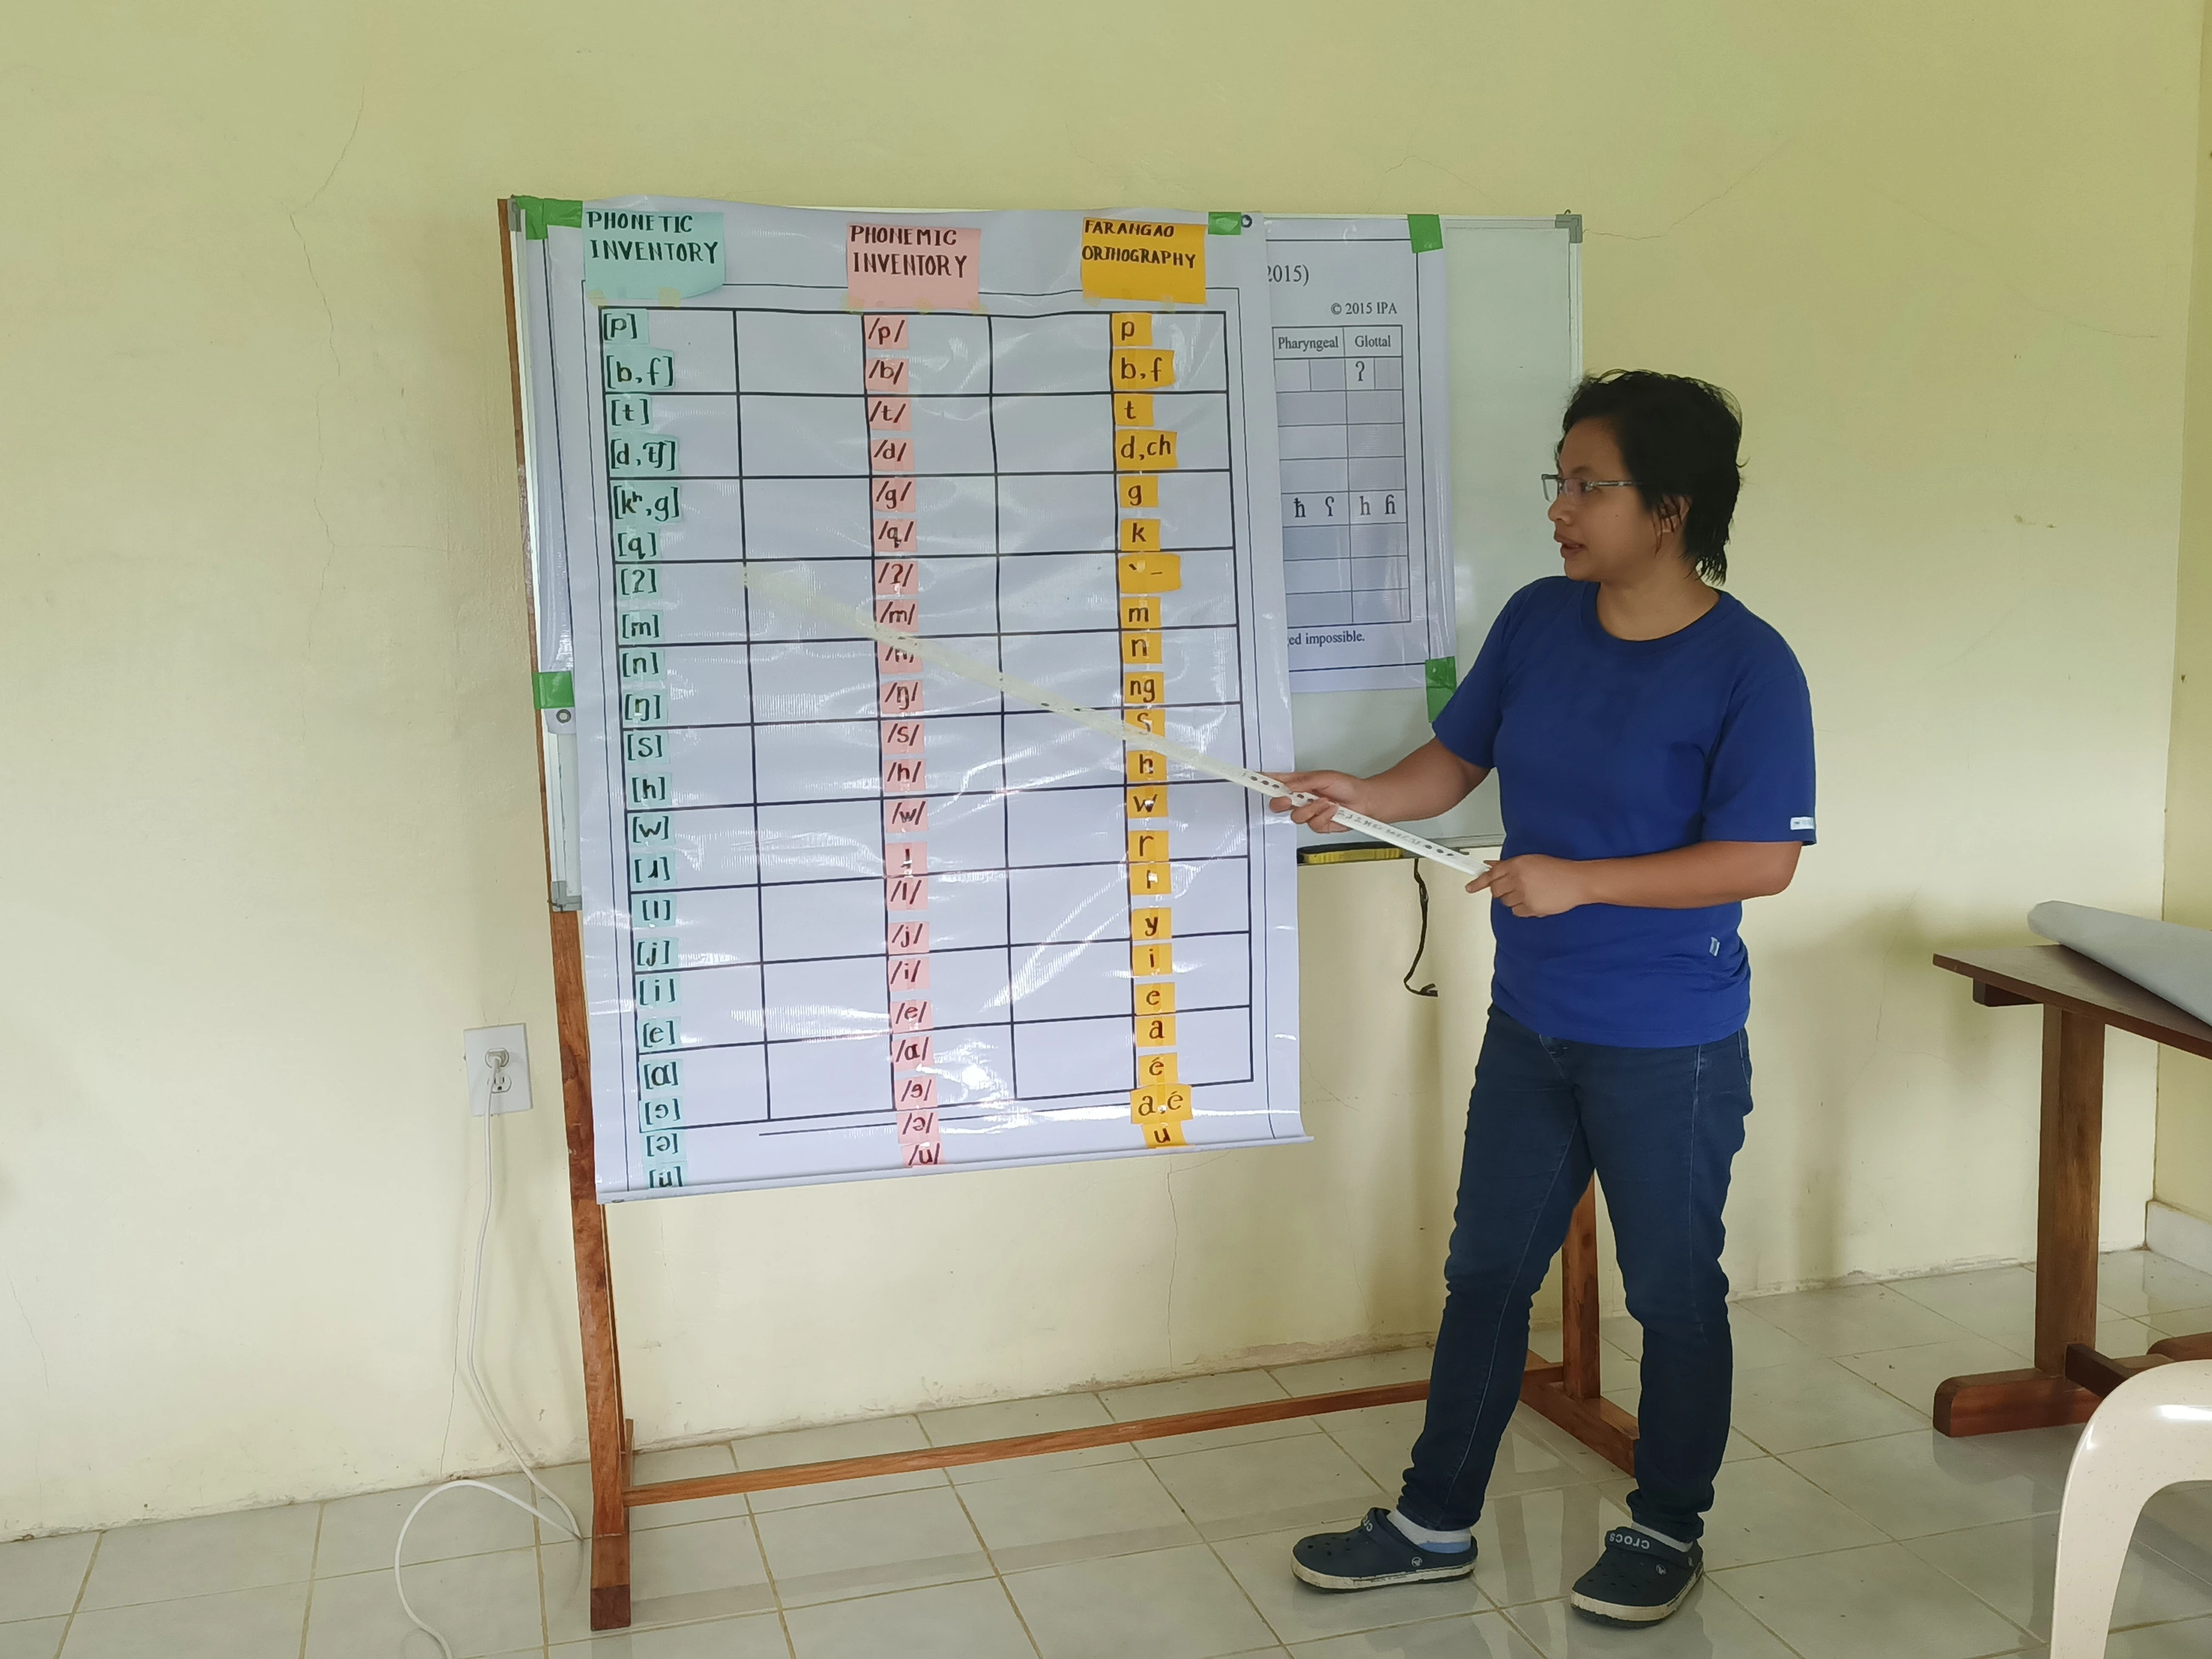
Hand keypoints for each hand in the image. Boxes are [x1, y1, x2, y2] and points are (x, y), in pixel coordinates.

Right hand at [1266, 769, 1364, 832]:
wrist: (1364, 803)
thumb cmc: (1347, 786)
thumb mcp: (1325, 777)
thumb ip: (1305, 782)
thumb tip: (1289, 786)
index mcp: (1299, 784)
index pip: (1275, 781)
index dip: (1261, 780)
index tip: (1249, 777)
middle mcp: (1301, 799)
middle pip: (1277, 803)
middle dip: (1281, 802)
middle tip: (1289, 799)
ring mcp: (1308, 812)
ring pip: (1296, 816)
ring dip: (1312, 809)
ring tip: (1326, 802)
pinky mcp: (1317, 824)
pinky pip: (1312, 824)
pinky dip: (1324, 816)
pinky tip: (1332, 810)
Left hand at [1468, 854, 1590, 917]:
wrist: (1577, 881)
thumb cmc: (1558, 869)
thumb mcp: (1531, 861)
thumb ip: (1508, 865)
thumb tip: (1490, 865)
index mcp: (1517, 864)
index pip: (1491, 874)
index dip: (1479, 881)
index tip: (1470, 887)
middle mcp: (1518, 878)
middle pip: (1496, 890)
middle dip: (1501, 890)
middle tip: (1513, 888)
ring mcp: (1524, 894)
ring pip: (1506, 902)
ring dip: (1513, 899)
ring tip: (1530, 892)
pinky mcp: (1531, 907)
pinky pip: (1517, 912)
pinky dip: (1523, 908)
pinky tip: (1534, 900)